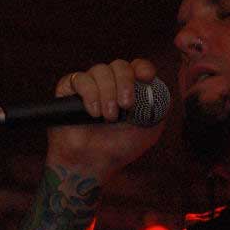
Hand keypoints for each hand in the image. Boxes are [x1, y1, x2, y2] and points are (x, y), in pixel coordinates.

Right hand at [46, 59, 167, 182]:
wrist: (94, 163)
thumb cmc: (121, 147)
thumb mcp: (150, 129)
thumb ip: (160, 107)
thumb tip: (161, 87)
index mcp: (130, 88)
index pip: (137, 67)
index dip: (143, 68)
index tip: (147, 77)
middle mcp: (110, 83)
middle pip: (120, 65)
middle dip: (125, 83)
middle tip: (126, 105)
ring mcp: (90, 84)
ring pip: (100, 70)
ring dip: (107, 93)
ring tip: (108, 116)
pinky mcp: (69, 89)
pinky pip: (80, 79)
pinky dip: (89, 93)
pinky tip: (94, 112)